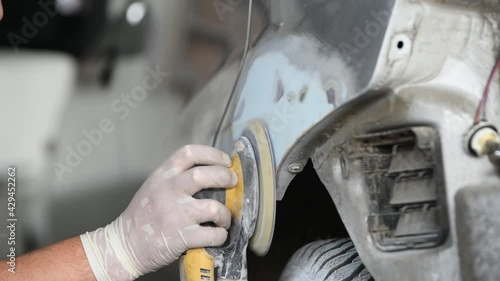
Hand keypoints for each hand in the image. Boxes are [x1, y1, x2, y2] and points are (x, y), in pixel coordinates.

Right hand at [80, 145, 236, 280]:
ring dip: (226, 214)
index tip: (225, 161)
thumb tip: (210, 172)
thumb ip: (176, 178)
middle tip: (232, 182)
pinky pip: (213, 234)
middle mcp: (169, 191)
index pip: (189, 153)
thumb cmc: (141, 216)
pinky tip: (217, 235)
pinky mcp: (182, 237)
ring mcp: (176, 214)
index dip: (212, 154)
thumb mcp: (154, 186)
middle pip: (204, 175)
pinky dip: (221, 235)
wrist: (125, 245)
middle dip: (225, 177)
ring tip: (224, 218)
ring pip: (214, 207)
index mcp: (162, 176)